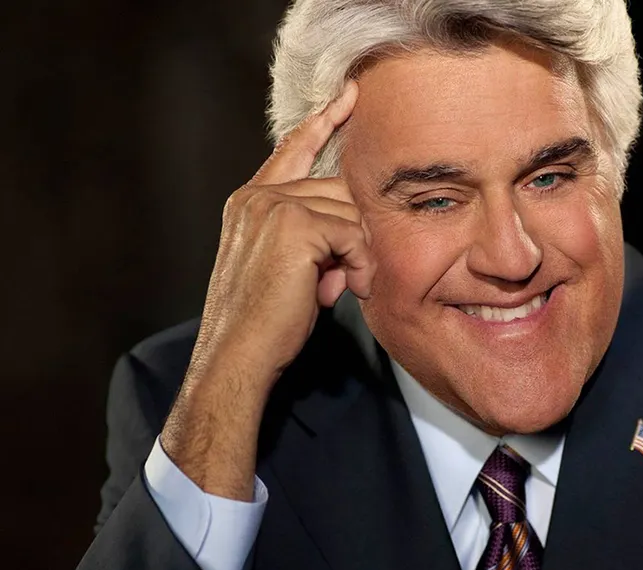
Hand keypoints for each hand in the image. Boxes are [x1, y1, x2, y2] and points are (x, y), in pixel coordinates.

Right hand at [161, 82, 369, 499]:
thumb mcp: (290, 270)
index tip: (350, 96)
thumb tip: (356, 241)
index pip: (293, 151)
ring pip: (350, 214)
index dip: (324, 122)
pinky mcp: (295, 225)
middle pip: (339, 191)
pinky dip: (360, 265)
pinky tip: (347, 290)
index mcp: (251, 202)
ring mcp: (274, 206)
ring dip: (359, 255)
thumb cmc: (265, 323)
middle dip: (355, 234)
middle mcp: (259, 196)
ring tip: (346, 288)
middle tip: (348, 279)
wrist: (239, 355)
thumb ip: (315, 240)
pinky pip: (353, 234)